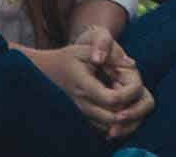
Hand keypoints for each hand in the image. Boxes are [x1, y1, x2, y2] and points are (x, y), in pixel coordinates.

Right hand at [19, 41, 153, 139]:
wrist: (43, 71)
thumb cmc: (67, 58)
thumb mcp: (84, 49)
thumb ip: (108, 55)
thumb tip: (132, 64)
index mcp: (84, 85)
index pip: (111, 99)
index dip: (126, 96)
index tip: (130, 84)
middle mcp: (82, 102)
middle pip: (112, 118)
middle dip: (128, 111)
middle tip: (132, 95)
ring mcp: (81, 112)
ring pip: (107, 126)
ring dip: (122, 118)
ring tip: (126, 100)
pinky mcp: (81, 116)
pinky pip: (100, 127)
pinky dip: (113, 122)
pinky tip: (118, 106)